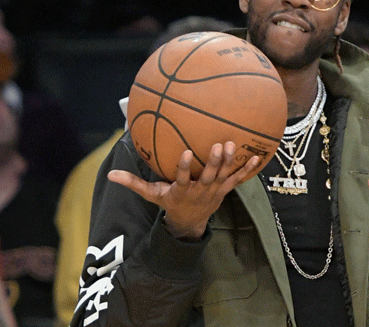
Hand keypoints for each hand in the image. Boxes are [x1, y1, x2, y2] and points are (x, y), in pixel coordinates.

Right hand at [108, 142, 259, 239]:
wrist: (189, 223)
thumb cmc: (170, 203)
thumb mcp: (152, 196)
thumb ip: (133, 183)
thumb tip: (110, 175)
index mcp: (182, 190)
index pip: (182, 178)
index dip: (183, 166)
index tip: (185, 152)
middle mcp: (200, 191)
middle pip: (208, 176)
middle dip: (213, 162)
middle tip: (218, 145)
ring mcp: (215, 190)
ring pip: (224, 175)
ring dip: (229, 162)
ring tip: (233, 145)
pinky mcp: (225, 189)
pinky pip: (239, 179)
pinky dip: (248, 170)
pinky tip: (258, 156)